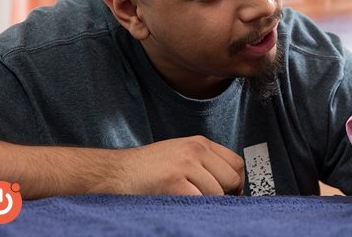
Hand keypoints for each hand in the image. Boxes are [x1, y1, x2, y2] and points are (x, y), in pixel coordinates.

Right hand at [110, 136, 244, 195]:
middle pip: (231, 179)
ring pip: (217, 193)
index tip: (229, 193)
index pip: (236, 163)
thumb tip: (232, 186)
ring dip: (206, 204)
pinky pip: (200, 201)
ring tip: (188, 202)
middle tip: (209, 202)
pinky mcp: (174, 182)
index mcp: (199, 143)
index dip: (236, 182)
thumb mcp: (180, 155)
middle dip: (225, 195)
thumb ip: (205, 163)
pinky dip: (195, 209)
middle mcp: (196, 150)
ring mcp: (185, 165)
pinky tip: (181, 206)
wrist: (114, 172)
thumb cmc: (146, 169)